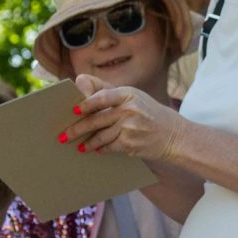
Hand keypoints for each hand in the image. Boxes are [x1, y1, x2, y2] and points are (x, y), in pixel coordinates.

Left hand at [63, 76, 186, 161]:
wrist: (174, 135)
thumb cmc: (149, 114)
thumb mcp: (134, 96)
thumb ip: (108, 92)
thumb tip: (80, 87)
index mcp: (128, 94)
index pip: (102, 96)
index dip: (86, 103)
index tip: (74, 110)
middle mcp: (129, 109)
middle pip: (96, 119)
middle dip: (77, 129)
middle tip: (63, 135)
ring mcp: (130, 127)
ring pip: (100, 136)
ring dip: (87, 142)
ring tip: (78, 145)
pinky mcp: (130, 143)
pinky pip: (109, 147)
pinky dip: (101, 149)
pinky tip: (95, 150)